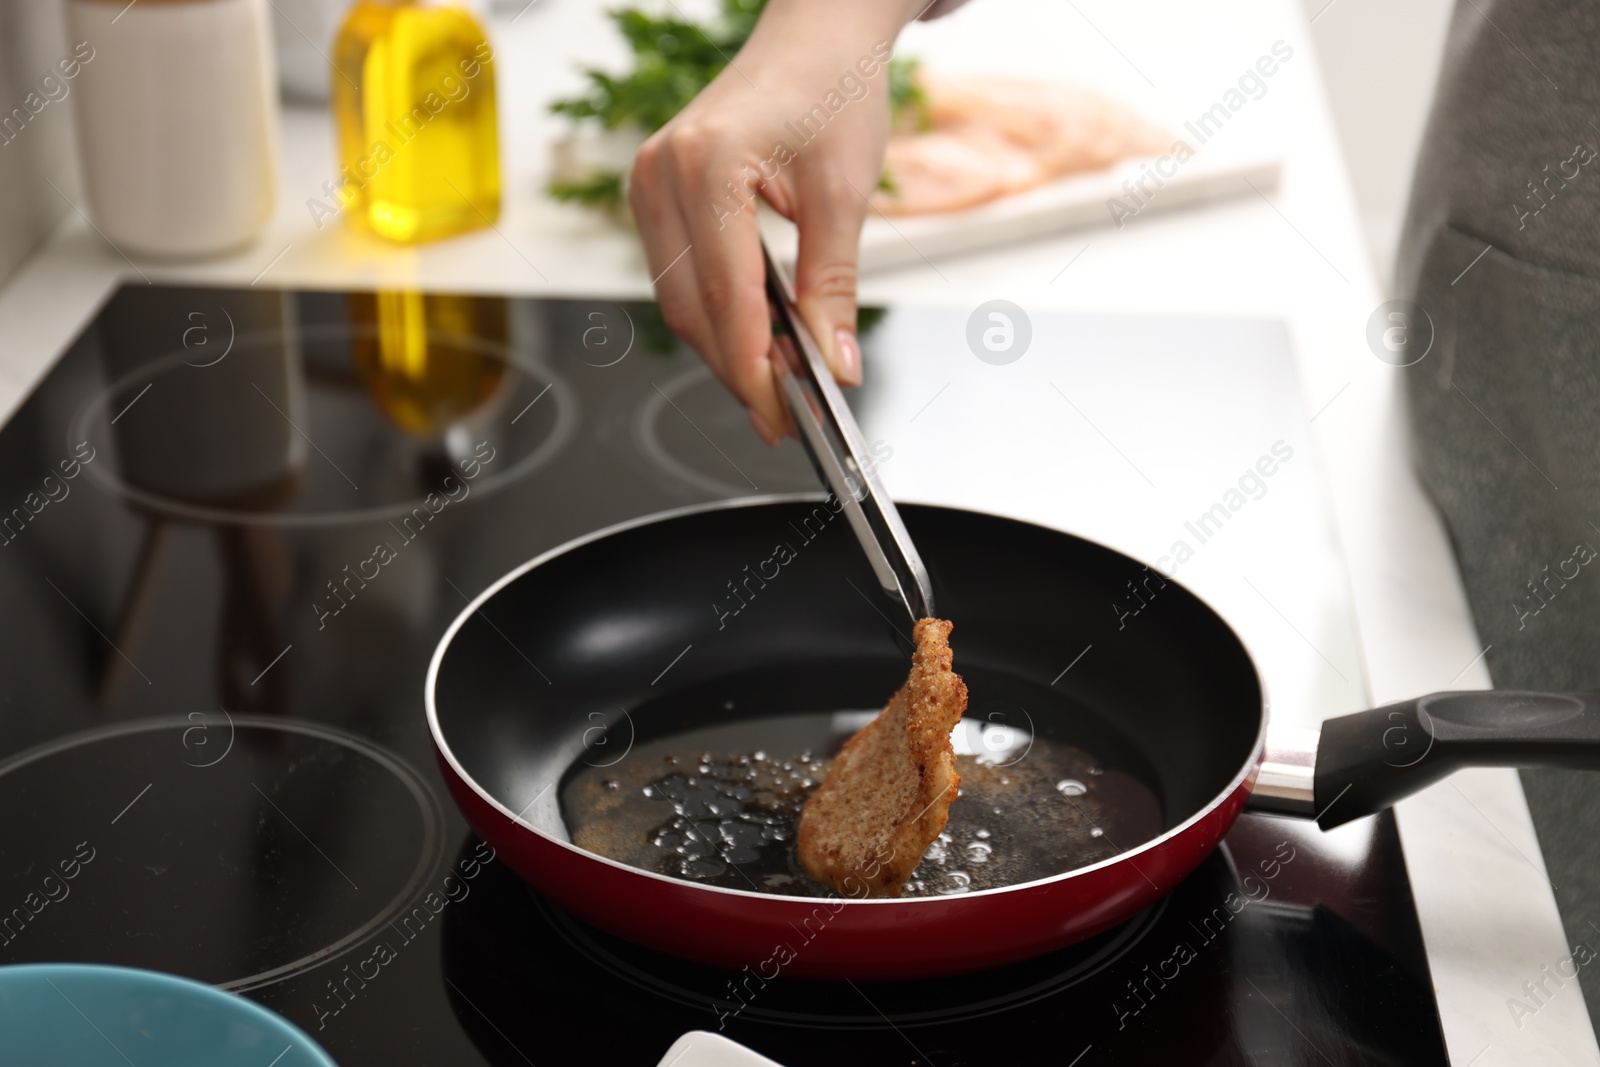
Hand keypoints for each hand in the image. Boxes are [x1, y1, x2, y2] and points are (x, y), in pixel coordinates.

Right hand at [630, 0, 919, 444]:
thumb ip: (832, 288)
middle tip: (786, 414)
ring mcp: (649, 182)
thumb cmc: (833, 90)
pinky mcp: (657, 194)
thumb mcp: (846, 195)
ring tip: (778, 385)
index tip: (783, 416)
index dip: (753, 368)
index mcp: (705, 163)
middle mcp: (661, 172)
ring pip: (678, 300)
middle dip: (738, 369)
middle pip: (690, 309)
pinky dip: (715, 315)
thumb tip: (833, 366)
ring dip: (725, 348)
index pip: (724, 296)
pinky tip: (755, 341)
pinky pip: (679, 274)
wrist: (815, 37)